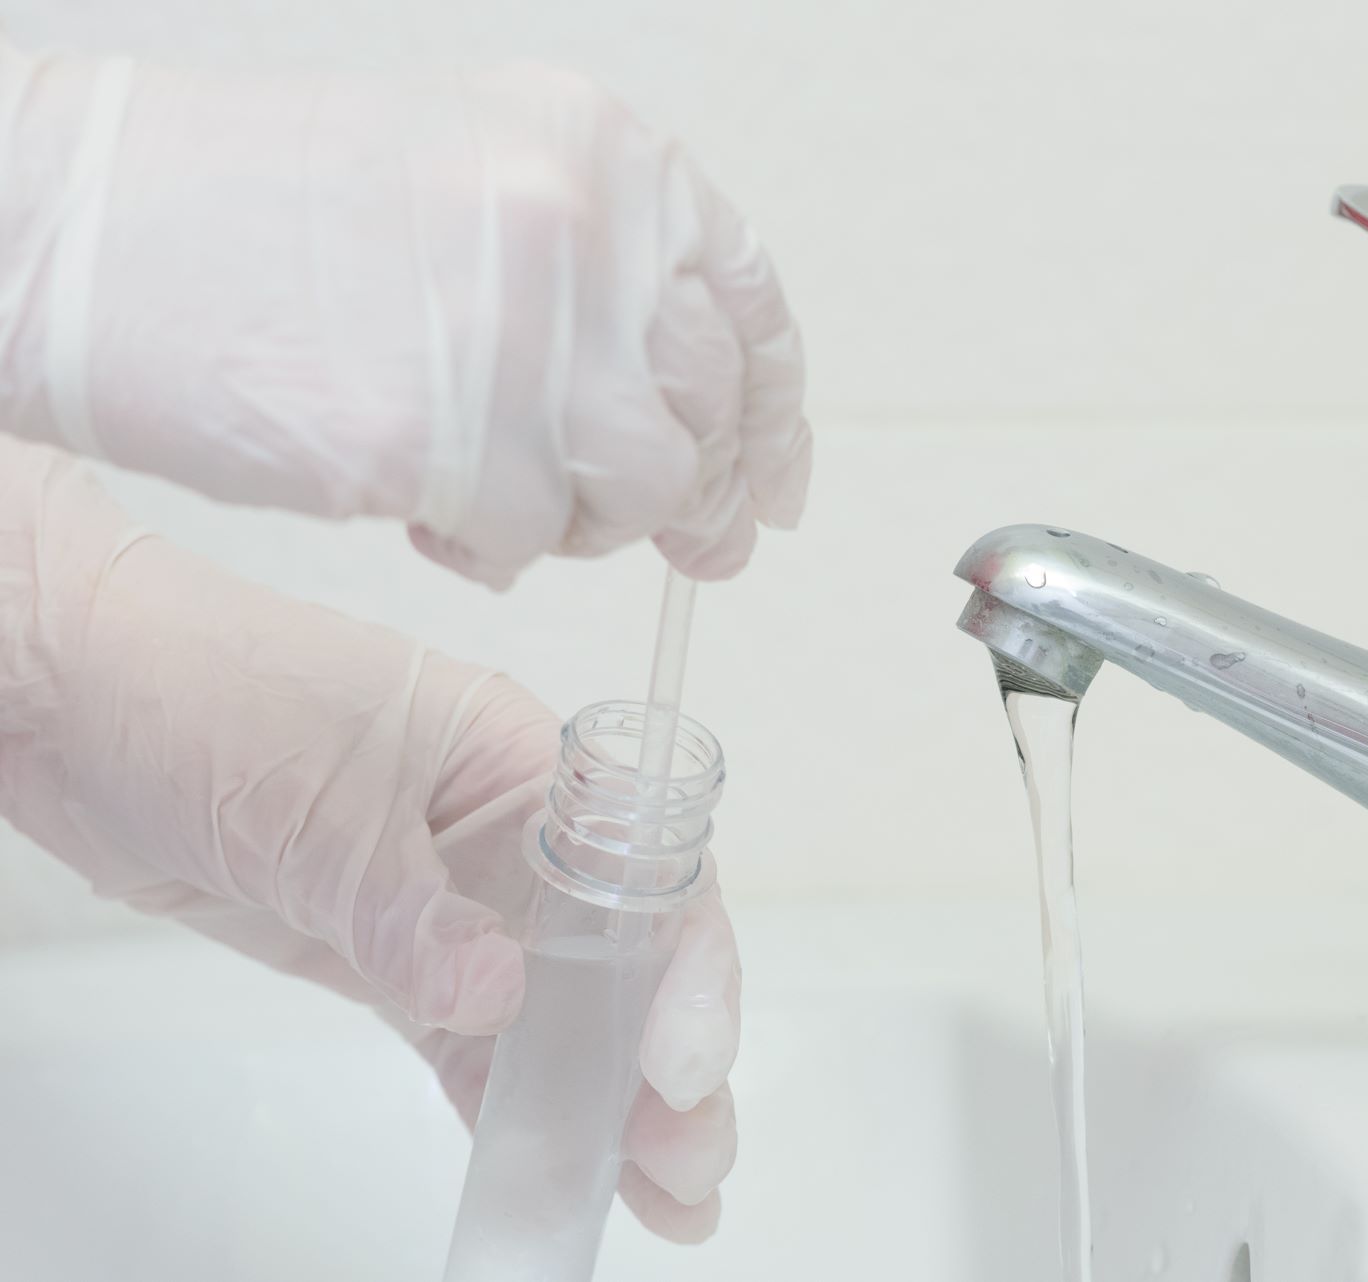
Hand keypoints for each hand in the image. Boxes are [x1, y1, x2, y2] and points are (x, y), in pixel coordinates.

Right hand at [0, 40, 809, 586]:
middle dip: (701, 493)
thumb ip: (598, 287)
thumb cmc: (258, 213)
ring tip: (503, 501)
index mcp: (598, 153)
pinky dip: (491, 549)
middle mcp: (584, 231)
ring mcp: (524, 335)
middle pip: (713, 404)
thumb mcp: (475, 190)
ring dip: (588, 523)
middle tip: (687, 546)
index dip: (773, 407)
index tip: (774, 483)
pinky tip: (427, 514)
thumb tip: (702, 425)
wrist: (86, 229)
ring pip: (647, 485)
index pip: (746, 296)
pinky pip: (535, 539)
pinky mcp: (451, 440)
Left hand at [0, 439, 740, 1238]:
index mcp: (525, 765)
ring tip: (661, 1195)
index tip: (682, 1061)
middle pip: (619, 955)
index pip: (644, 869)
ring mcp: (447, 900)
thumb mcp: (316, 802)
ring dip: (602, 1100)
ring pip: (551, 1014)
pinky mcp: (384, 952)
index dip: (687, 966)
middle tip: (690, 1160)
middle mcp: (508, 837)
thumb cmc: (201, 689)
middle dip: (662, 1061)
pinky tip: (548, 1166)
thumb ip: (408, 908)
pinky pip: (464, 1039)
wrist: (65, 691)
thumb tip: (497, 1001)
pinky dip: (505, 1104)